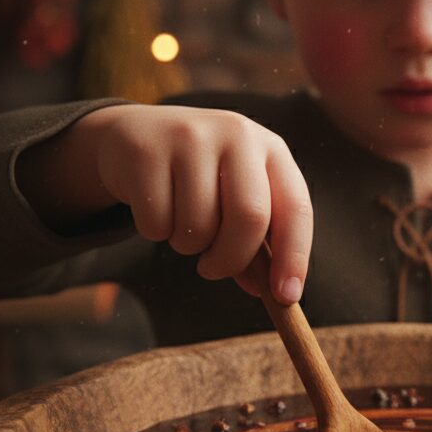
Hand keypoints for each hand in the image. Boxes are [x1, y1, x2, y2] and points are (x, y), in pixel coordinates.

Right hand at [79, 105, 311, 303]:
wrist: (136, 134)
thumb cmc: (199, 176)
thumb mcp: (236, 196)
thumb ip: (258, 242)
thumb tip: (273, 293)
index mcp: (271, 149)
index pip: (296, 208)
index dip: (294, 256)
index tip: (285, 296)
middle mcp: (236, 135)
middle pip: (249, 218)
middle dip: (232, 259)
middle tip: (213, 270)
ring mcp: (191, 139)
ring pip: (198, 225)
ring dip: (188, 245)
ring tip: (181, 223)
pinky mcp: (148, 152)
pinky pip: (157, 222)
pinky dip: (156, 232)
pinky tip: (156, 207)